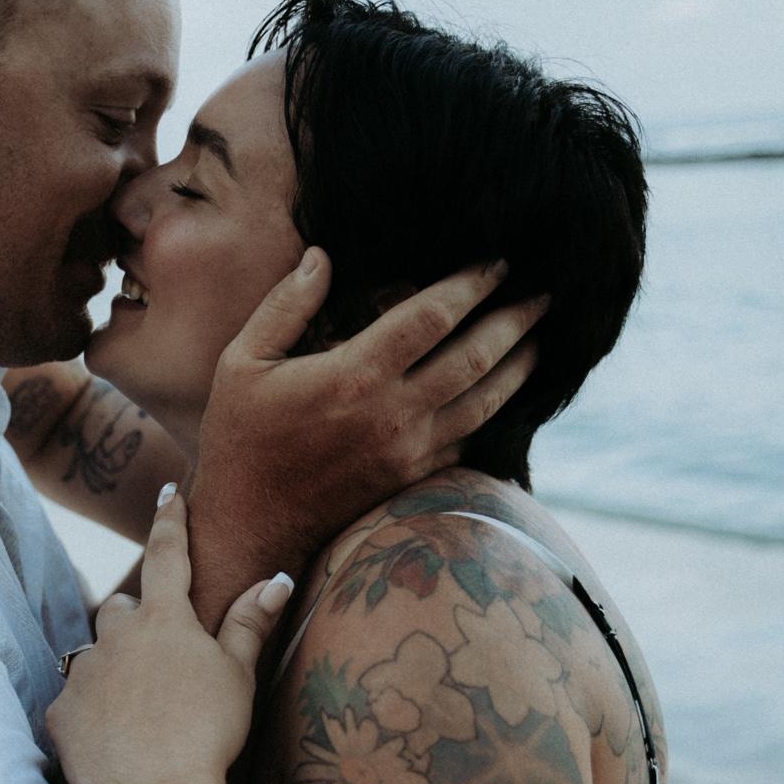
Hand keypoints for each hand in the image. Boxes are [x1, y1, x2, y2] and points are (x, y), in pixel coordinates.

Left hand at [46, 490, 293, 783]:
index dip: (169, 522)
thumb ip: (249, 625)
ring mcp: (83, 673)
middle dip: (135, 621)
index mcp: (164, 620)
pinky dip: (91, 712)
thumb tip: (276, 581)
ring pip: (93, 654)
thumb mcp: (238, 677)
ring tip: (140, 710)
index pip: (166, 555)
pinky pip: (74, 701)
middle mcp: (115, 637)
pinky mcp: (60, 712)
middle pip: (120, 609)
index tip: (168, 494)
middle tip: (161, 657)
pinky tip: (114, 740)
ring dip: (112, 669)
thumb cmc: (207, 734)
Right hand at [188, 250, 546, 621]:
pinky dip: (494, 414)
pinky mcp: (409, 480)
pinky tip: (503, 395)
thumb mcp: (240, 363)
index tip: (498, 260)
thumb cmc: (239, 441)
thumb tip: (323, 256)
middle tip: (545, 293)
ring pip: (484, 404)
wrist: (248, 528)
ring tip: (540, 339)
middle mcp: (392, 415)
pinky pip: (468, 442)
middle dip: (516, 320)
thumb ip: (285, 305)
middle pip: (476, 358)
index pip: (432, 316)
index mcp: (353, 375)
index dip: (471, 283)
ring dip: (519, 367)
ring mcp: (407, 453)